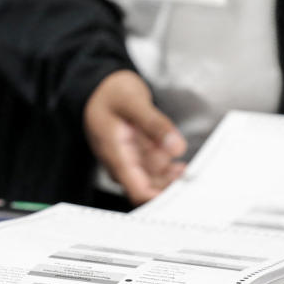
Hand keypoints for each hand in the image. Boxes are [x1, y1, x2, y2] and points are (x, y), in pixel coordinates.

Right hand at [83, 70, 187, 204]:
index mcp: (115, 154)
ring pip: (154, 179)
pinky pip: (153, 170)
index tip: (182, 186)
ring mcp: (127, 161)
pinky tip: (176, 159)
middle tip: (183, 163)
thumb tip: (176, 146)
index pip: (138, 191)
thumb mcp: (133, 102)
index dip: (161, 195)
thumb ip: (154, 124)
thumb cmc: (110, 93)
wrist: (99, 88)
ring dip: (169, 172)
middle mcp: (119, 163)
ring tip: (176, 152)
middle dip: (169, 179)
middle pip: (149, 187)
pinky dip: (167, 167)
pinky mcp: (134, 158)